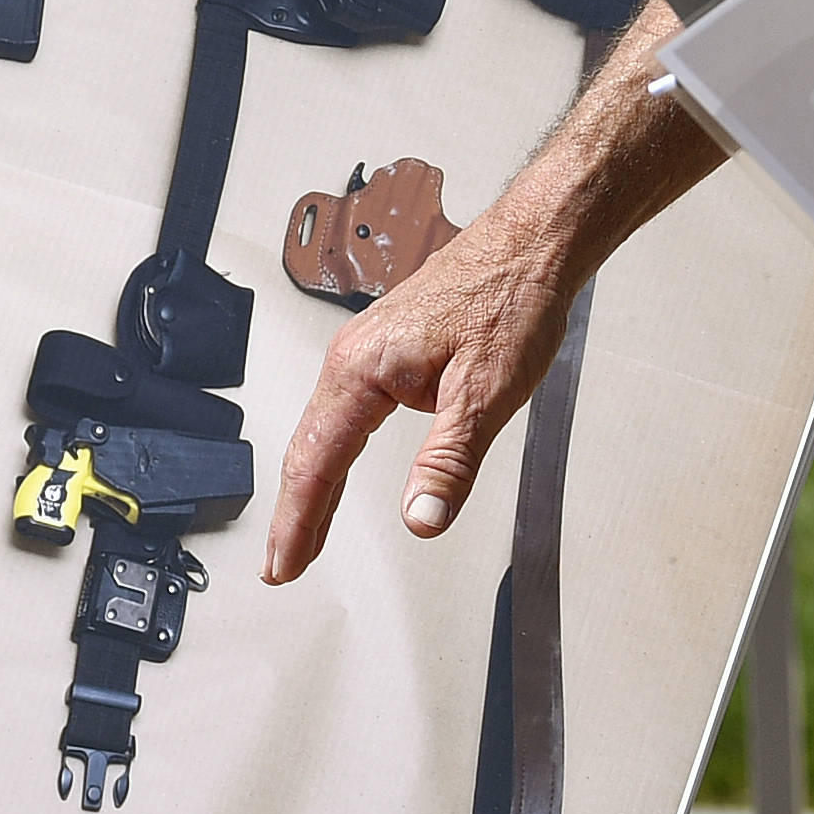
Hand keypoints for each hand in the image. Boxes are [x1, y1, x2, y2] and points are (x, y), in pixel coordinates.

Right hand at [262, 205, 573, 583]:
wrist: (531, 246)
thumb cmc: (511, 299)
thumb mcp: (485, 394)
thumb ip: (448, 463)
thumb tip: (420, 520)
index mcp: (364, 368)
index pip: (317, 462)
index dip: (298, 521)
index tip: (284, 566)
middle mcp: (354, 356)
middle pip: (309, 448)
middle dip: (294, 512)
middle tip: (281, 566)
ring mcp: (368, 351)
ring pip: (325, 430)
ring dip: (311, 485)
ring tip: (302, 534)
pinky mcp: (388, 350)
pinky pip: (345, 413)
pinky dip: (333, 453)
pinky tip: (337, 472)